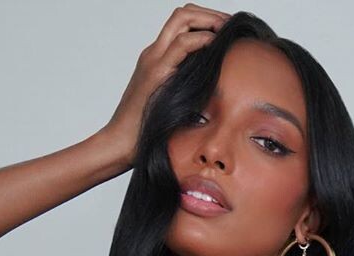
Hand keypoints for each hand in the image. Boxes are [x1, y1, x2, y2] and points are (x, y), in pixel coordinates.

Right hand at [98, 5, 230, 168]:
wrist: (121, 143)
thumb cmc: (147, 131)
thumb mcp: (173, 104)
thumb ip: (187, 91)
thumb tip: (215, 95)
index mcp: (158, 59)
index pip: (182, 24)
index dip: (207, 20)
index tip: (228, 30)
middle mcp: (154, 54)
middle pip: (183, 14)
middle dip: (211, 14)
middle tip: (232, 24)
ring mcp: (154, 60)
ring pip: (181, 20)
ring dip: (209, 19)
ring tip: (228, 29)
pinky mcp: (156, 73)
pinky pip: (181, 46)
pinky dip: (202, 39)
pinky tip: (217, 44)